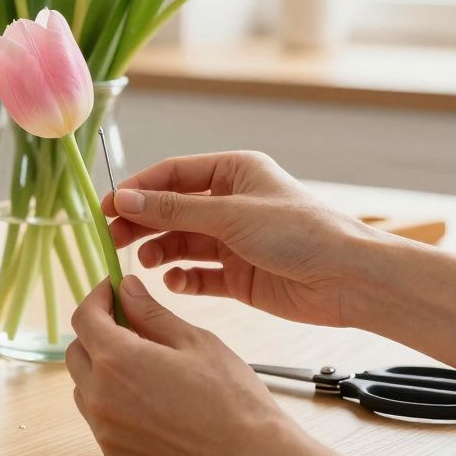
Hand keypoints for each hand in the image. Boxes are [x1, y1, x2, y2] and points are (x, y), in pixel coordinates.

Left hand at [66, 277, 332, 455]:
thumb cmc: (233, 404)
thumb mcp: (195, 344)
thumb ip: (152, 314)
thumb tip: (127, 289)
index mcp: (119, 362)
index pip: (85, 318)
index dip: (97, 297)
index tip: (112, 290)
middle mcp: (102, 398)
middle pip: (77, 352)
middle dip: (97, 331)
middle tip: (130, 323)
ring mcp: (105, 430)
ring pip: (85, 387)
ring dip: (102, 368)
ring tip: (143, 364)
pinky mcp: (114, 453)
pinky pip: (100, 418)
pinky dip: (112, 400)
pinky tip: (148, 397)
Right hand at [103, 151, 385, 327]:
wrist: (348, 279)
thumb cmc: (300, 232)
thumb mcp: (230, 214)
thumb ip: (174, 210)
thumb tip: (125, 200)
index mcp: (234, 172)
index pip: (173, 175)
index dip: (139, 190)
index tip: (107, 207)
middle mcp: (232, 203)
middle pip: (172, 210)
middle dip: (143, 223)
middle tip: (112, 239)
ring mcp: (235, 240)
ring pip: (182, 243)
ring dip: (160, 251)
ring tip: (145, 263)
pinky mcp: (240, 276)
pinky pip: (200, 275)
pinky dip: (183, 278)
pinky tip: (173, 282)